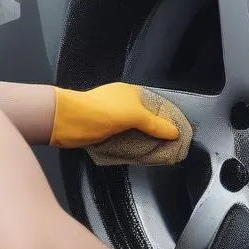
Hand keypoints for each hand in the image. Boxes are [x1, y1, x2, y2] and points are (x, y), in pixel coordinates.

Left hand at [50, 83, 191, 164]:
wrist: (67, 122)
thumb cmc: (100, 112)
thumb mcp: (134, 115)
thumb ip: (156, 124)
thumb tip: (175, 132)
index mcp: (132, 94)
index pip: (158, 106)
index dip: (169, 118)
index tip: (181, 134)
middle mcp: (124, 104)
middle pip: (148, 120)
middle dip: (159, 133)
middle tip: (173, 147)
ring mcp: (114, 119)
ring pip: (137, 132)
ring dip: (145, 142)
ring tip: (160, 154)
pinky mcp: (106, 132)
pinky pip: (125, 141)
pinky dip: (133, 147)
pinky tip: (142, 155)